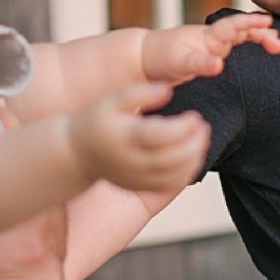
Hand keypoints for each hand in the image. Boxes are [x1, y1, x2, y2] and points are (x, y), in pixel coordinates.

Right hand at [67, 82, 209, 191]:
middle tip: (203, 127)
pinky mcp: (138, 187)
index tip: (195, 116)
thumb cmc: (96, 121)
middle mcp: (131, 161)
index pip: (162, 136)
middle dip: (194, 144)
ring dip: (194, 159)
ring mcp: (135, 177)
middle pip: (172, 159)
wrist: (76, 154)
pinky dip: (185, 173)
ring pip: (173, 175)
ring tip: (200, 140)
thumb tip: (167, 91)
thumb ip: (140, 93)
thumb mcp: (112, 100)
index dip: (184, 128)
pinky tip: (191, 157)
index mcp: (125, 137)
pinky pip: (168, 186)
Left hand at [141, 12, 279, 82]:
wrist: (146, 58)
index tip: (268, 24)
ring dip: (259, 37)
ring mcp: (213, 44)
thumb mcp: (179, 64)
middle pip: (242, 29)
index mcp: (208, 36)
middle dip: (262, 32)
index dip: (251, 24)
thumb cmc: (161, 59)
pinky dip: (250, 43)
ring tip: (277, 46)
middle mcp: (213, 37)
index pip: (233, 26)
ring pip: (241, 35)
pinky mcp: (211, 52)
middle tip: (279, 44)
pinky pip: (235, 44)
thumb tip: (219, 65)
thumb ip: (199, 64)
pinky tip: (261, 49)